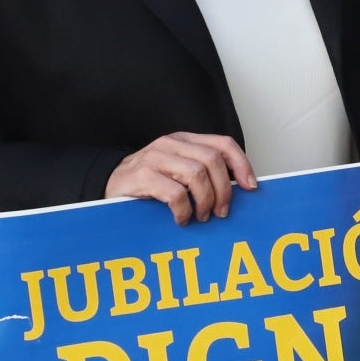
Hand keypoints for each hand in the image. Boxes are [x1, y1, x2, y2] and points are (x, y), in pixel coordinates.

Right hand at [107, 133, 257, 223]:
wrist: (108, 185)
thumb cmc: (148, 183)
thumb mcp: (177, 171)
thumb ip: (202, 173)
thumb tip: (238, 190)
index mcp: (184, 141)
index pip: (222, 143)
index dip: (241, 164)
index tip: (251, 187)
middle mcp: (170, 144)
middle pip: (213, 160)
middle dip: (223, 190)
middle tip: (221, 212)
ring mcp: (155, 158)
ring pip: (196, 174)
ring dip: (205, 201)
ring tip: (201, 216)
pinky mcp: (141, 176)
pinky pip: (175, 193)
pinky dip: (184, 210)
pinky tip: (181, 219)